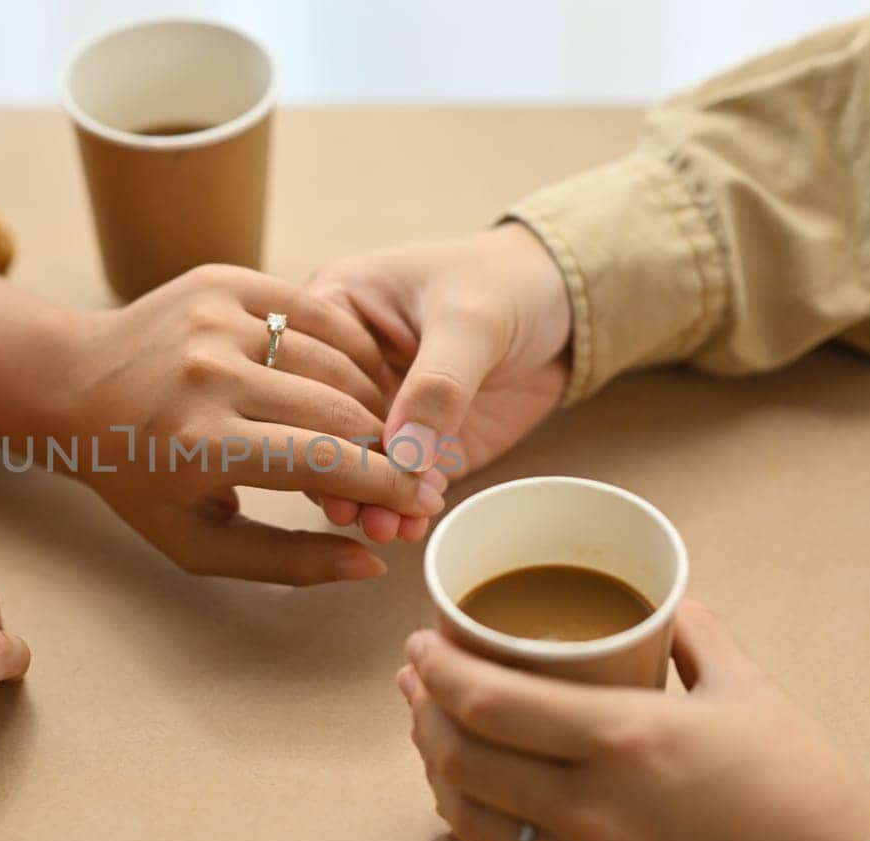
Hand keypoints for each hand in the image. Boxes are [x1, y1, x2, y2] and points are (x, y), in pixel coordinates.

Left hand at [64, 264, 446, 583]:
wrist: (74, 385)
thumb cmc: (139, 477)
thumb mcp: (199, 542)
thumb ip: (287, 561)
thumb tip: (371, 564)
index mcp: (203, 444)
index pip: (327, 464)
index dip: (388, 486)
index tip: (423, 502)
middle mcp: (210, 374)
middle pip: (340, 410)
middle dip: (388, 445)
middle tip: (411, 467)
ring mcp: (216, 318)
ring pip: (335, 358)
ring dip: (373, 396)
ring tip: (381, 429)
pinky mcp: (222, 280)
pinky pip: (315, 309)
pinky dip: (347, 345)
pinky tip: (357, 374)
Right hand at [307, 224, 571, 541]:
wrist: (566, 304)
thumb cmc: (506, 282)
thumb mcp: (471, 321)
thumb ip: (438, 384)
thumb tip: (402, 453)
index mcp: (333, 306)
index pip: (303, 369)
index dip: (314, 419)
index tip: (331, 465)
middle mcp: (344, 361)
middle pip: (321, 423)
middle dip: (340, 472)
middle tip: (356, 511)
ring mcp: (379, 404)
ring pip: (355, 460)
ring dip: (368, 498)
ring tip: (387, 529)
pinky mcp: (415, 439)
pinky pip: (398, 480)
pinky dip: (403, 505)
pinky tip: (412, 525)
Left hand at [398, 603, 869, 840]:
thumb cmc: (799, 781)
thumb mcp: (748, 686)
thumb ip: (694, 631)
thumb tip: (664, 597)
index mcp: (623, 738)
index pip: (487, 702)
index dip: (436, 670)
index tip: (420, 644)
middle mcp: (590, 805)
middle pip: (460, 758)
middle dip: (422, 713)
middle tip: (416, 680)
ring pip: (469, 816)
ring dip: (435, 768)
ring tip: (430, 731)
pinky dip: (472, 826)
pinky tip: (468, 799)